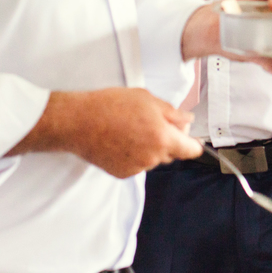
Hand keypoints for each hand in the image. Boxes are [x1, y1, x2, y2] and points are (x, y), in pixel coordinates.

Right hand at [10, 88, 200, 178]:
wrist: (78, 122)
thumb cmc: (111, 105)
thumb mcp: (147, 99)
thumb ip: (172, 113)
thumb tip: (188, 121)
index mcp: (162, 138)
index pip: (191, 150)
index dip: (193, 143)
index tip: (191, 138)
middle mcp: (152, 157)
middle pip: (172, 153)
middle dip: (168, 140)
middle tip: (152, 122)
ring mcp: (137, 167)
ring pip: (153, 158)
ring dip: (150, 147)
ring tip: (131, 128)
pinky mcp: (122, 173)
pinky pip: (137, 164)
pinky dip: (134, 154)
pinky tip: (121, 139)